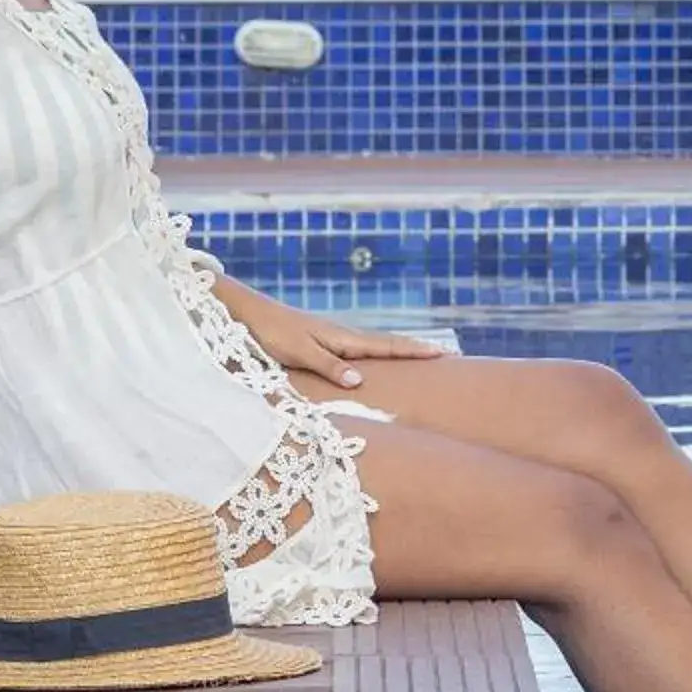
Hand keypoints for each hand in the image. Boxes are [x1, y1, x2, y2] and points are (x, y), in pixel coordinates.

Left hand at [213, 282, 443, 388]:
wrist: (247, 313)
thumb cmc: (271, 332)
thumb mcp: (299, 351)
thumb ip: (328, 365)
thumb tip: (360, 379)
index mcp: (341, 337)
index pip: (385, 345)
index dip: (413, 350)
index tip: (443, 352)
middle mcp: (341, 336)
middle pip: (386, 343)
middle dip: (414, 349)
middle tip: (444, 354)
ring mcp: (332, 338)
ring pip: (373, 346)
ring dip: (397, 351)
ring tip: (418, 356)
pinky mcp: (320, 342)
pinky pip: (357, 349)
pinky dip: (375, 353)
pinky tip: (374, 359)